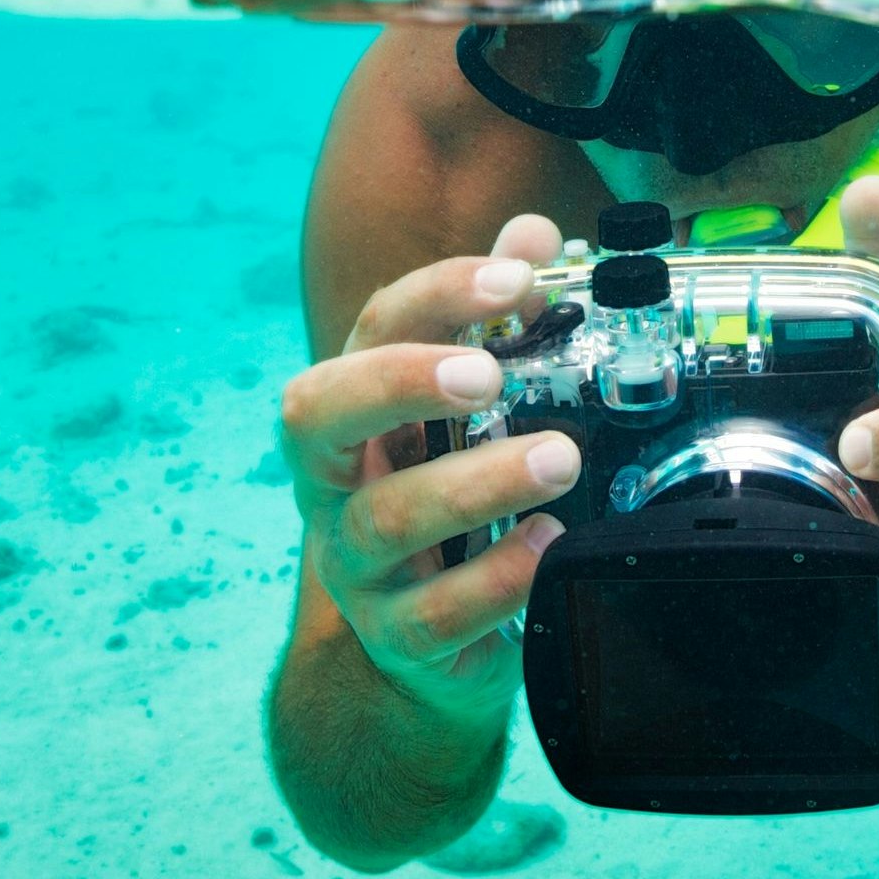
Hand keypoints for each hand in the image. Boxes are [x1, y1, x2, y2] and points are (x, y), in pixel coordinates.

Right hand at [274, 215, 583, 724]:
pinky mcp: (397, 635)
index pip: (372, 328)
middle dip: (401, 382)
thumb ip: (497, 319)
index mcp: (355, 408)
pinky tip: (549, 546)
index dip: (438, 294)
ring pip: (388, 517)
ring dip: (478, 482)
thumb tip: (533, 233)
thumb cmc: (449, 498)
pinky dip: (496, 578)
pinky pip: (435, 614)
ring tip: (559, 460)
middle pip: (319, 413)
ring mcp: (355, 562)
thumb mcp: (466, 412)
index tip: (517, 277)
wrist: (433, 645)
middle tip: (490, 374)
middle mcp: (336, 479)